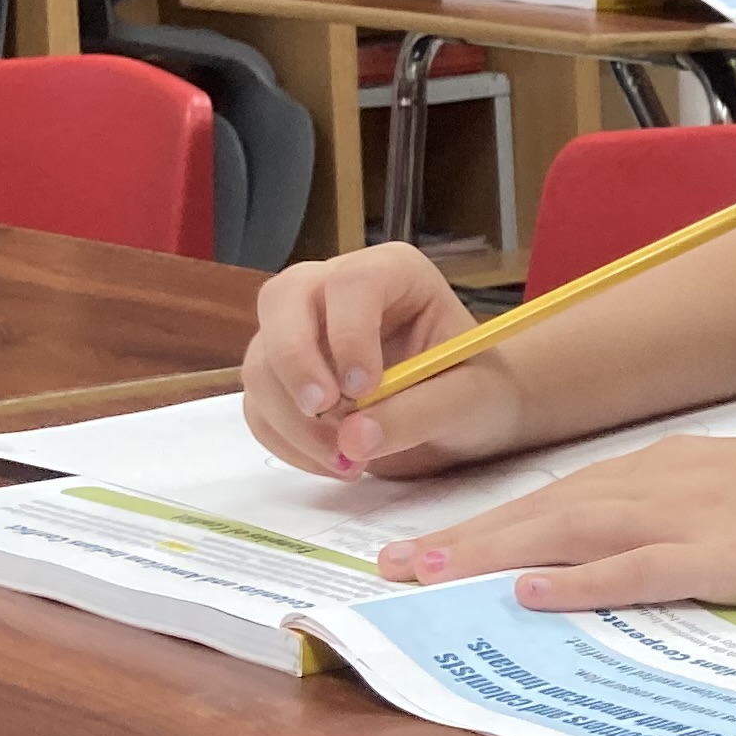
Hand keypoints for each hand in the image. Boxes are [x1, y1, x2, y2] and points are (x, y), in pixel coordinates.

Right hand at [242, 245, 520, 479]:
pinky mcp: (282, 378)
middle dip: (294, 363)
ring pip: (261, 362)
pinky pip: (258, 407)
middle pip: (282, 301)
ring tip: (350, 461)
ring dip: (293, 420)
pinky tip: (334, 463)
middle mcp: (334, 289)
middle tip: (323, 414)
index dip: (348, 331)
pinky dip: (286, 441)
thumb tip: (354, 438)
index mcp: (393, 273)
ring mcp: (300, 331)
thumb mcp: (469, 400)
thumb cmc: (477, 390)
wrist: (467, 416)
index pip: (352, 282)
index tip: (363, 388)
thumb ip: (420, 413)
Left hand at [374, 431, 735, 611]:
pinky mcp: (723, 558)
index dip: (492, 519)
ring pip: (570, 532)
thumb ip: (684, 507)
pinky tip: (531, 592)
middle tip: (392, 565)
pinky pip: (636, 570)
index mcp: (669, 465)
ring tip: (429, 575)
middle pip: (546, 510)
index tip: (433, 541)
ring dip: (495, 553)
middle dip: (465, 537)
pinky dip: (578, 581)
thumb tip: (628, 541)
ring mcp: (691, 518)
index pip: (561, 492)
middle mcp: (665, 483)